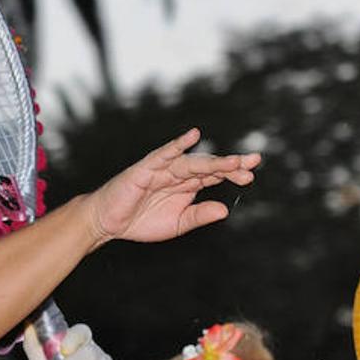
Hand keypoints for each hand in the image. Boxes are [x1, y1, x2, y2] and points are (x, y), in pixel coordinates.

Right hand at [86, 128, 259, 244]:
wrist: (107, 223)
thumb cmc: (139, 221)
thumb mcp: (177, 224)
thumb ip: (199, 215)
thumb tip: (224, 209)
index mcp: (186, 186)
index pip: (214, 176)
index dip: (232, 173)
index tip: (251, 174)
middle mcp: (177, 174)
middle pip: (208, 166)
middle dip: (230, 164)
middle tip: (252, 162)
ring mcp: (162, 169)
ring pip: (191, 162)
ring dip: (213, 161)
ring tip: (234, 162)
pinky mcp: (145, 169)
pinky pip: (163, 154)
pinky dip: (177, 145)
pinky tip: (192, 136)